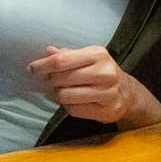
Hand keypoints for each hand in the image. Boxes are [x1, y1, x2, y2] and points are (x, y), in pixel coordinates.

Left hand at [28, 45, 160, 127]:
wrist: (128, 93)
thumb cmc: (100, 72)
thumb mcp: (87, 58)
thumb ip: (67, 55)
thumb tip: (48, 51)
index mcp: (98, 54)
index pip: (61, 60)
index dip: (42, 65)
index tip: (32, 69)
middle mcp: (105, 73)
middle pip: (61, 79)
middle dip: (50, 81)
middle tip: (50, 81)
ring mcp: (108, 93)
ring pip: (66, 96)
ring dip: (58, 94)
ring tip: (62, 91)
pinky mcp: (108, 111)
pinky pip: (74, 110)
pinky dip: (68, 106)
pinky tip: (73, 101)